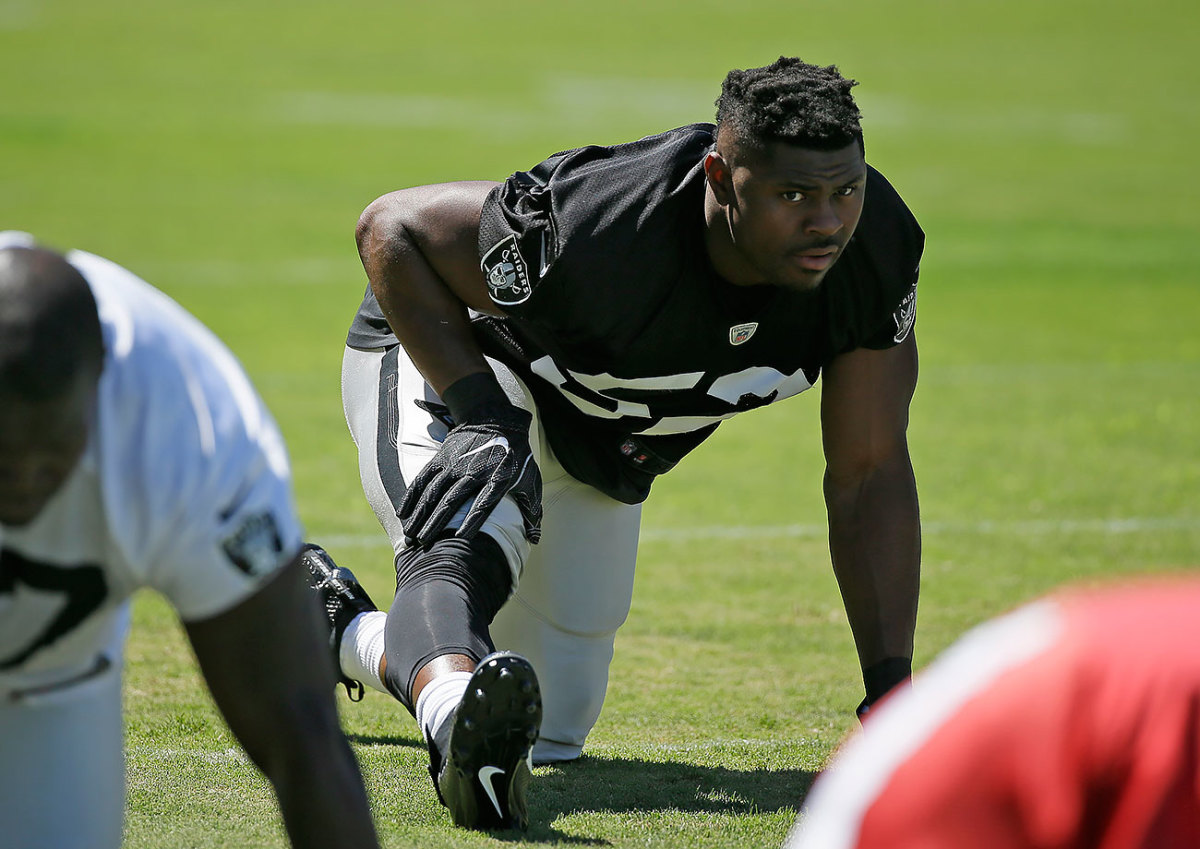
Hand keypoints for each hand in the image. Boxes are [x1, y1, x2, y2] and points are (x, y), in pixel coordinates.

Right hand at [398, 404, 541, 546]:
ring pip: (433, 492)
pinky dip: (412, 496)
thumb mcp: (530, 478)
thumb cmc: (516, 455)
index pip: (484, 503)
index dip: (473, 520)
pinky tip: (403, 513)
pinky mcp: (441, 458)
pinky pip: (423, 479)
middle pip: (452, 501)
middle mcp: (473, 471)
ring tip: (411, 534)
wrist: (496, 418)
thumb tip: (534, 538)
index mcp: (497, 479)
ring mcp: (454, 464)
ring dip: (421, 514)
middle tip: (425, 543)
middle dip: (436, 523)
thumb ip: (531, 509)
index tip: (462, 538)